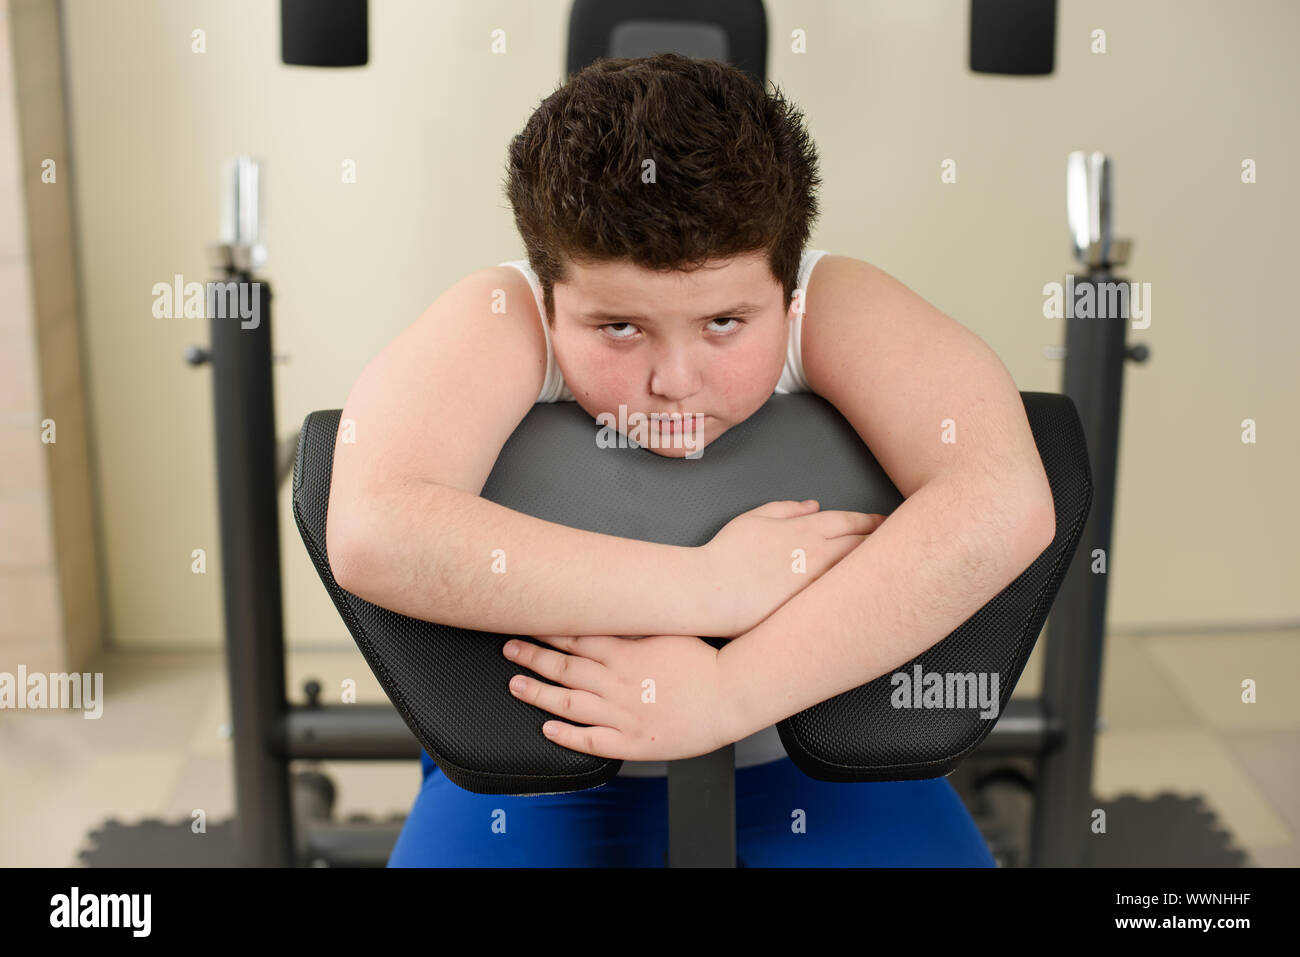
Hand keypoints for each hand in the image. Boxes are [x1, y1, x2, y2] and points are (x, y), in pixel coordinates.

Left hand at [501, 634, 739, 761]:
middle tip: (508, 647)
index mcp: (627, 653)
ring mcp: (623, 714)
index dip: (545, 630)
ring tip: (515, 684)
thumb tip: (606, 608)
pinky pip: (592, 741)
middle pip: (565, 667)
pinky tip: (547, 730)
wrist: (731, 695)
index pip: (576, 637)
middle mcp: (619, 682)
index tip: (524, 620)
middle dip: (532, 655)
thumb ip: (633, 624)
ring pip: (570, 703)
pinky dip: (566, 736)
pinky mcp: (633, 742)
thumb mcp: (667, 631)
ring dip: (538, 693)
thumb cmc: (703, 662)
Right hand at [701, 499, 884, 636]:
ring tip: (897, 569)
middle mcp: (817, 555)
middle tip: (904, 543)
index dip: (870, 520)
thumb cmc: (726, 555)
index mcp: (804, 529)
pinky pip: (846, 598)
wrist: (712, 591)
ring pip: (859, 572)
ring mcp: (818, 584)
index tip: (884, 522)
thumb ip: (786, 509)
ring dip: (880, 568)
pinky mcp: (813, 609)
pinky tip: (872, 597)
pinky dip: (862, 593)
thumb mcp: (753, 518)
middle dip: (883, 542)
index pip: (849, 520)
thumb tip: (812, 506)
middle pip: (863, 544)